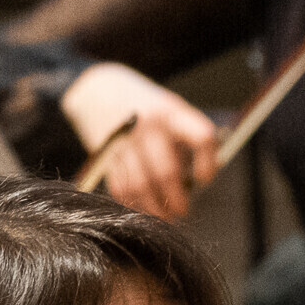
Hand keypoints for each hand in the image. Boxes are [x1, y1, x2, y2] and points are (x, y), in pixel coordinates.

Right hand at [59, 63, 217, 220]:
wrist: (96, 88)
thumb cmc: (143, 106)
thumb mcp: (169, 109)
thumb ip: (184, 140)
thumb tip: (195, 184)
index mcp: (172, 112)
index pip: (202, 138)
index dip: (208, 164)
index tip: (204, 179)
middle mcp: (148, 125)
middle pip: (166, 171)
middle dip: (177, 199)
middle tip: (182, 211)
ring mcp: (124, 140)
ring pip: (141, 185)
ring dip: (154, 208)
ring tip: (164, 217)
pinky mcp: (105, 154)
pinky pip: (120, 186)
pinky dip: (133, 203)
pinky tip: (142, 207)